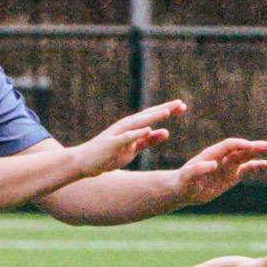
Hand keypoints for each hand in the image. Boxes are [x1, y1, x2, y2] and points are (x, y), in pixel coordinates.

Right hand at [68, 100, 184, 178]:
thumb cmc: (108, 155)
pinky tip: (148, 129)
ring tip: (168, 112)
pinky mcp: (111, 143)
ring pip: (138, 122)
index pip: (152, 116)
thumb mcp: (132, 149)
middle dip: (164, 109)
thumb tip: (166, 132)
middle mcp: (125, 126)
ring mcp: (117, 134)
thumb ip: (148, 141)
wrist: (83, 162)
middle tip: (181, 103)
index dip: (167, 110)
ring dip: (153, 116)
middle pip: (148, 115)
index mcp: (132, 127)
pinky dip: (137, 132)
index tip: (183, 106)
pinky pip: (125, 137)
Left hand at [172, 137, 266, 205]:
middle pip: (243, 148)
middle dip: (257, 146)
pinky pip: (249, 168)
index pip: (229, 145)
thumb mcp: (188, 177)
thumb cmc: (183, 182)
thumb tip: (213, 164)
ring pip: (248, 156)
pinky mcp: (233, 174)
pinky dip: (259, 165)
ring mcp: (229, 165)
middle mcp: (223, 157)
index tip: (251, 146)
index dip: (240, 145)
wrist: (183, 190)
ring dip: (261, 152)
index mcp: (212, 153)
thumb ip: (198, 169)